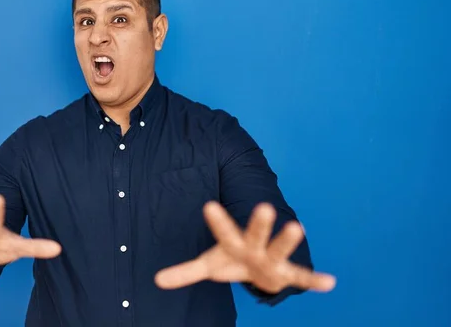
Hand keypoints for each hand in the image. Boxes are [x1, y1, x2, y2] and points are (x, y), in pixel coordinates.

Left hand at [154, 201, 335, 293]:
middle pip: (255, 234)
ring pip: (279, 249)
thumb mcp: (210, 265)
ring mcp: (271, 258)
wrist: (260, 268)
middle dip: (259, 223)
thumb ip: (185, 271)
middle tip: (263, 206)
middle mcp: (255, 247)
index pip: (224, 230)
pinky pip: (301, 277)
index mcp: (234, 243)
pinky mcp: (286, 273)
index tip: (208, 205)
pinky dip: (314, 281)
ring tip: (298, 226)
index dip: (217, 220)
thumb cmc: (234, 261)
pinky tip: (330, 283)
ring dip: (287, 240)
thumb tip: (157, 280)